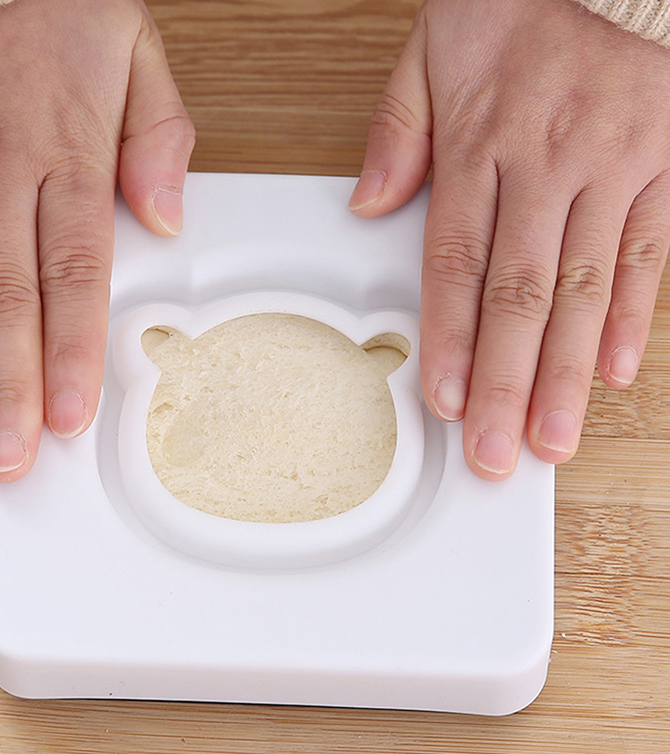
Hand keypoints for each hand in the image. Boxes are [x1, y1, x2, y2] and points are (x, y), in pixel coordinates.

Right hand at [0, 0, 194, 480]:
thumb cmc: (53, 4)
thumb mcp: (132, 52)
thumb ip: (157, 138)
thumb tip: (161, 217)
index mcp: (66, 147)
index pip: (74, 274)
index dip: (70, 352)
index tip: (68, 416)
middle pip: (7, 300)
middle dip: (8, 389)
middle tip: (10, 459)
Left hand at [350, 0, 669, 478]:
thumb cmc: (511, 8)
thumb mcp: (429, 55)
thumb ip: (397, 135)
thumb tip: (366, 206)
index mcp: (482, 142)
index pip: (458, 264)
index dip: (451, 341)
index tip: (446, 404)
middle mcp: (548, 162)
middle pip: (521, 295)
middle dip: (509, 384)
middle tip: (498, 454)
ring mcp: (612, 168)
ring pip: (585, 291)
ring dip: (566, 374)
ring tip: (552, 439)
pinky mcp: (659, 169)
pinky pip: (647, 255)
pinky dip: (630, 320)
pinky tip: (611, 376)